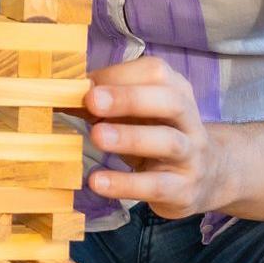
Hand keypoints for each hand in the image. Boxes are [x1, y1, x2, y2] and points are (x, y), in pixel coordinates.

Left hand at [81, 57, 234, 218]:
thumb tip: (55, 94)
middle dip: (130, 98)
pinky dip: (126, 184)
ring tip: (96, 137)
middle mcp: (189, 120)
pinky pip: (157, 186)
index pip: (155, 73)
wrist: (208, 177)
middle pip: (170, 101)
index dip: (118, 75)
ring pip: (168, 142)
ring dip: (130, 137)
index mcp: (176, 92)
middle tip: (92, 100)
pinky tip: (98, 182)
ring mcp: (191, 156)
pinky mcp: (184, 190)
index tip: (83, 84)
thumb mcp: (134, 115)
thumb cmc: (156, 135)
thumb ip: (102, 104)